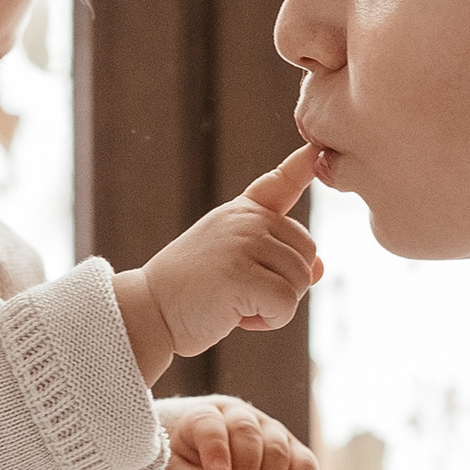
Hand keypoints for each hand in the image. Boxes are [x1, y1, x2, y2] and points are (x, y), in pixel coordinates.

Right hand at [115, 144, 321, 375]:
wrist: (149, 311)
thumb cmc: (193, 291)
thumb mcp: (238, 264)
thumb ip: (278, 259)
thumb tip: (321, 269)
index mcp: (243, 211)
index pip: (281, 182)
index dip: (304, 164)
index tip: (317, 148)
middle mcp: (247, 219)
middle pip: (307, 254)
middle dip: (285, 285)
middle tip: (243, 292)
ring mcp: (244, 243)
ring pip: (301, 282)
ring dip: (275, 307)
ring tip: (236, 303)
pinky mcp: (242, 274)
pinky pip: (286, 304)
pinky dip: (268, 321)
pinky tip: (237, 317)